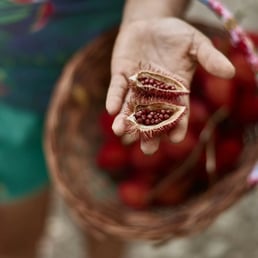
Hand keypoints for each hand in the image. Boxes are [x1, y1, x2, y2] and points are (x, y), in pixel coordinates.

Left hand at [106, 18, 234, 153]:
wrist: (151, 23)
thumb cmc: (176, 34)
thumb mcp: (195, 43)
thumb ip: (209, 57)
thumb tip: (230, 72)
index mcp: (175, 90)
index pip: (177, 112)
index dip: (177, 126)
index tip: (175, 139)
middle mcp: (154, 93)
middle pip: (152, 117)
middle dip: (148, 133)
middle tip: (146, 150)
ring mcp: (136, 86)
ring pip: (131, 107)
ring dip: (126, 120)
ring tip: (120, 132)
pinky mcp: (121, 75)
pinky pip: (117, 89)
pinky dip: (115, 98)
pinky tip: (112, 110)